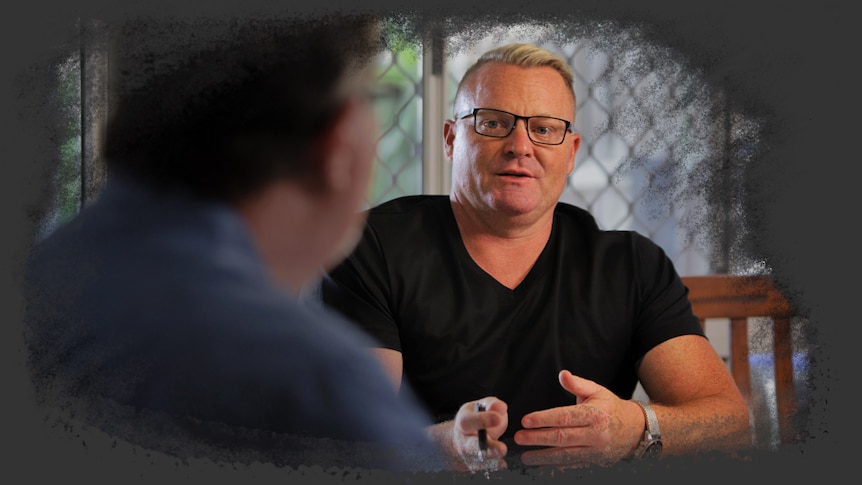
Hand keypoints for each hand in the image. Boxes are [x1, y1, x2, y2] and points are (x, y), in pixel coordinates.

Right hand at [433, 396, 508, 471]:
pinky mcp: (477, 468)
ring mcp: (469, 457)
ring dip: (493, 460)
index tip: (498, 418)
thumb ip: (492, 405)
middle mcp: (464, 442)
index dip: (483, 420)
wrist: (463, 440)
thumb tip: (500, 407)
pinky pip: (487, 468)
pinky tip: (501, 463)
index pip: (468, 422)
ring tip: (502, 453)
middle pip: (472, 447)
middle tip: (502, 449)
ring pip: (480, 462)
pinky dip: (495, 466)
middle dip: (488, 448)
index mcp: (463, 422)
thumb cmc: (476, 419)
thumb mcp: (481, 407)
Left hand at [513, 370, 644, 467]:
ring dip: (543, 457)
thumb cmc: (611, 407)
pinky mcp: (594, 463)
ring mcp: (596, 452)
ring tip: (525, 456)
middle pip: (562, 438)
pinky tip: (542, 468)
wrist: (635, 430)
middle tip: (519, 437)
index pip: (565, 417)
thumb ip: (577, 384)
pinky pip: (572, 467)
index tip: (525, 420)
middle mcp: (596, 435)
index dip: (544, 419)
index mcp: (595, 414)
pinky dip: (556, 468)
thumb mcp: (597, 391)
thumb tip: (562, 374)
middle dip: (538, 438)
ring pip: (566, 456)